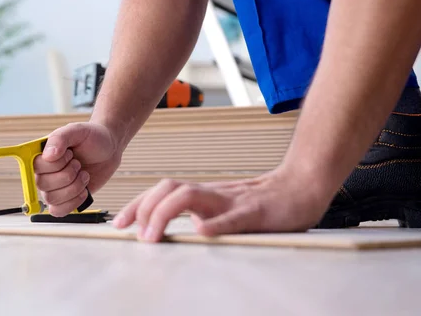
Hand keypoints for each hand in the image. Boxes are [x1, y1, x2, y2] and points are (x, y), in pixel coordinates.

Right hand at [34, 122, 121, 216]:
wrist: (109, 149)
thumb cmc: (91, 137)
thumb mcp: (77, 130)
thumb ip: (60, 138)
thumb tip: (48, 155)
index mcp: (42, 154)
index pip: (36, 166)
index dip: (55, 164)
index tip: (69, 153)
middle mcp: (44, 172)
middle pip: (43, 185)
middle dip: (67, 175)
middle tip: (78, 164)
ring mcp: (54, 187)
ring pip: (51, 199)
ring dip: (73, 188)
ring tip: (84, 175)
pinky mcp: (65, 199)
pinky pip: (58, 211)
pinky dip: (73, 203)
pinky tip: (84, 191)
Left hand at [112, 166, 335, 241]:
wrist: (301, 186)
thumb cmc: (264, 202)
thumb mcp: (226, 209)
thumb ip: (202, 214)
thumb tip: (175, 230)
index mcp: (205, 194)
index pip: (163, 192)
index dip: (139, 205)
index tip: (120, 222)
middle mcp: (213, 193)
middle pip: (169, 189)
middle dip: (143, 207)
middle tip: (130, 231)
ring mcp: (232, 200)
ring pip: (191, 197)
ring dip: (166, 215)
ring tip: (152, 236)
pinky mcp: (254, 211)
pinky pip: (232, 217)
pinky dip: (215, 224)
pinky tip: (201, 232)